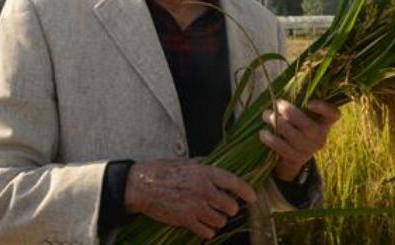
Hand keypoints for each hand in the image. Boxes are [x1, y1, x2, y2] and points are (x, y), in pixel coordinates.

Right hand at [123, 158, 256, 239]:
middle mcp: (204, 190)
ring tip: (209, 215)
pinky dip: (207, 231)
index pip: (234, 182)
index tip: (253, 197)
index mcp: (205, 172)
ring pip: (220, 221)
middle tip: (223, 207)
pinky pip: (207, 232)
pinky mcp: (186, 221)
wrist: (141, 186)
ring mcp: (195, 207)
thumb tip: (218, 164)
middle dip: (229, 208)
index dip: (246, 191)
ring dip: (217, 220)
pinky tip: (201, 224)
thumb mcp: (185, 162)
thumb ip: (204, 165)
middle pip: (231, 206)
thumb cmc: (161, 171)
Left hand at [259, 99, 340, 180]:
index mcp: (324, 122)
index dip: (324, 108)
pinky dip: (271, 139)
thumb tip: (293, 77)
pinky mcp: (296, 158)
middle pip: (307, 125)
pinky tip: (262, 133)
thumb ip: (300, 99)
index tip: (310, 102)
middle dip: (289, 112)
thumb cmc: (296, 125)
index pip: (333, 114)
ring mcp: (309, 149)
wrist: (293, 156)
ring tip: (265, 114)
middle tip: (277, 103)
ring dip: (276, 122)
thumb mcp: (303, 114)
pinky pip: (282, 148)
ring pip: (293, 135)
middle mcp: (320, 136)